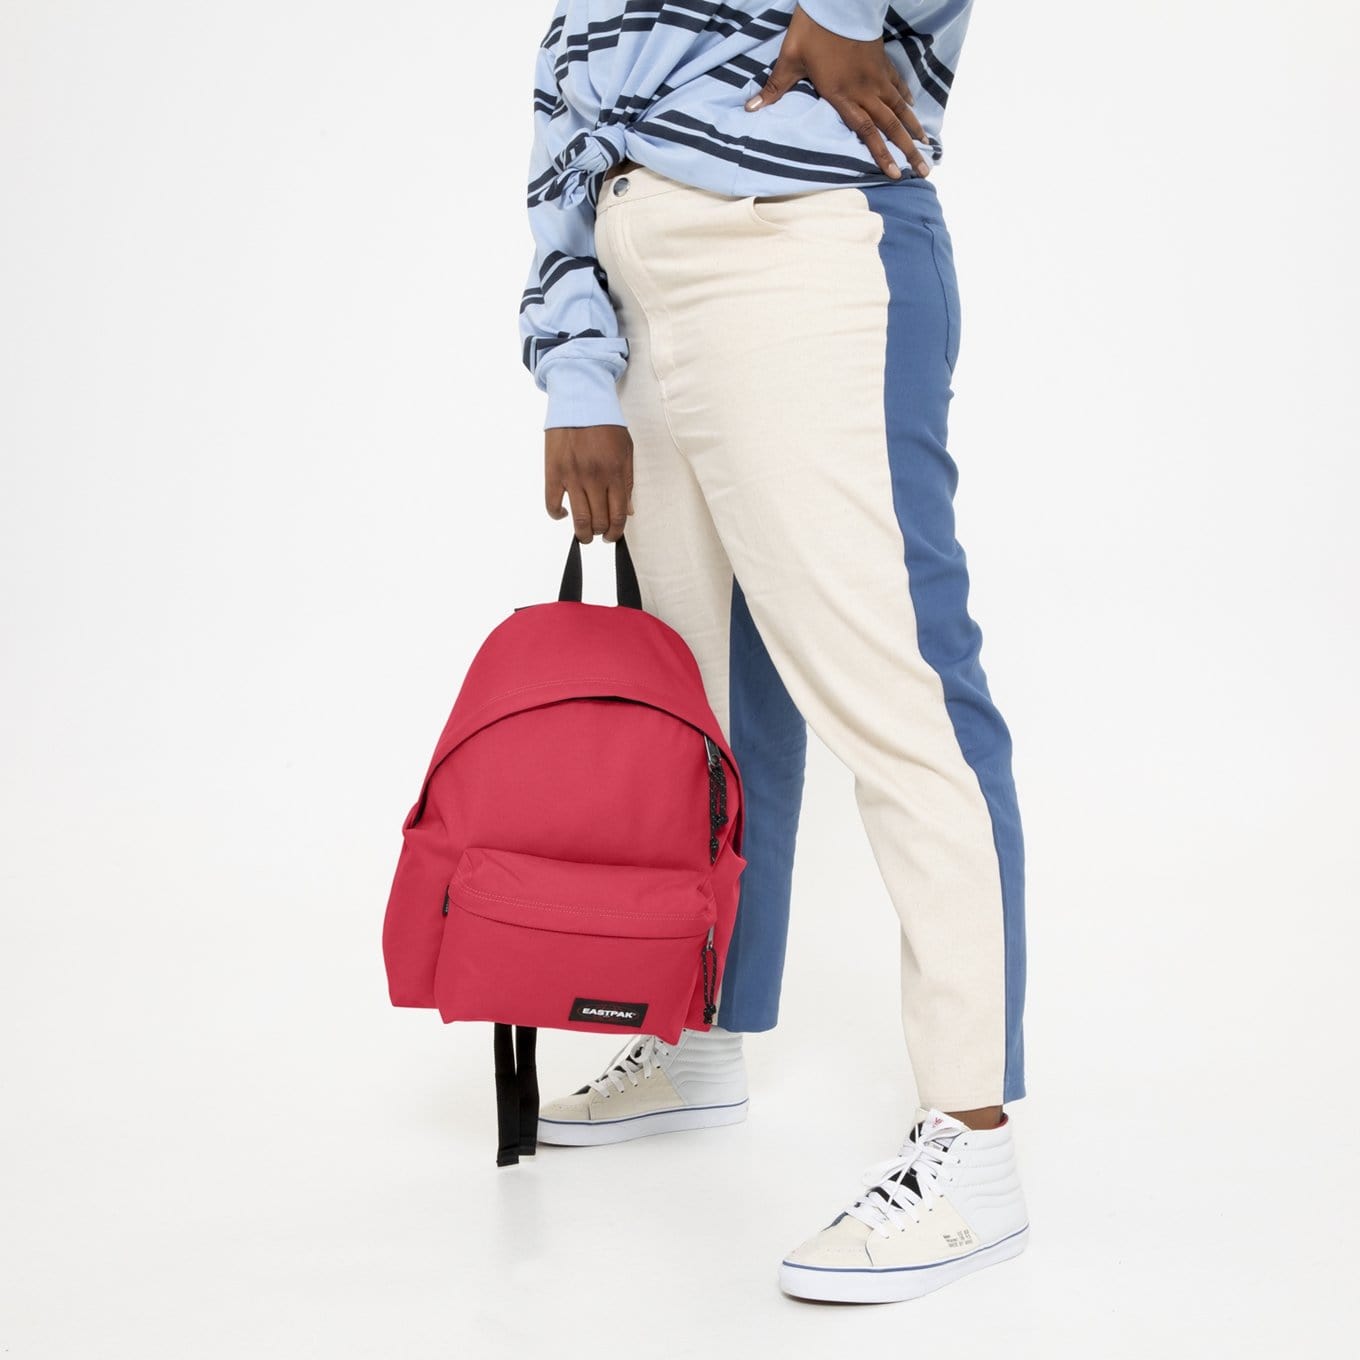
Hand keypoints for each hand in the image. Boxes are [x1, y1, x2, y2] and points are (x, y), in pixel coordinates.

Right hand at [545, 424, 634, 542]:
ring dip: (582, 533)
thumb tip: (628, 510)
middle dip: (601, 533)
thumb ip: (628, 482)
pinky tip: (563, 514)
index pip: (618, 514)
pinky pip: (552, 503)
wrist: (579, 401)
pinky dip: (557, 514)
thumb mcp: (626, 451)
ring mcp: (572, 476)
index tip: (613, 535)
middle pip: (599, 520)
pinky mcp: (553, 471)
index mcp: (614, 472)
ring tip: (584, 534)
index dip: (616, 531)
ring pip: (578, 518)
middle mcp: (594, 477)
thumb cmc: (605, 424)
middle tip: (600, 533)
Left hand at [744, 4, 930, 178]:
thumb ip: (774, 88)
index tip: (894, 173)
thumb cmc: (812, 30)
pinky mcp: (881, 61)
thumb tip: (750, 108)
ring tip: (927, 146)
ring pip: (900, 107)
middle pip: (890, 125)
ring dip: (913, 128)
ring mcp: (876, 75)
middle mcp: (865, 90)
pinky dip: (906, 99)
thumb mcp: (789, 60)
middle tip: (923, 170)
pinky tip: (913, 109)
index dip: (881, 154)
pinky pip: (898, 84)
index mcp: (842, 95)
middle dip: (907, 150)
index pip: (866, 132)